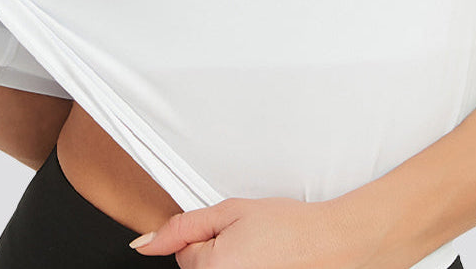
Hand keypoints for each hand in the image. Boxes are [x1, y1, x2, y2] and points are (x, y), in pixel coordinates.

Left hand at [129, 195, 367, 268]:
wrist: (331, 244)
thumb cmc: (289, 227)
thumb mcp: (231, 211)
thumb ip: (183, 226)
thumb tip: (144, 244)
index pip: (183, 251)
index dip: (206, 234)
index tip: (232, 230)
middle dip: (217, 253)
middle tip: (249, 241)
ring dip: (232, 265)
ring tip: (261, 254)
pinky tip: (266, 264)